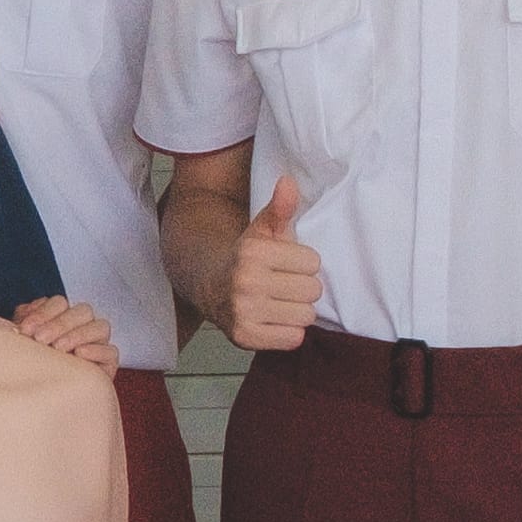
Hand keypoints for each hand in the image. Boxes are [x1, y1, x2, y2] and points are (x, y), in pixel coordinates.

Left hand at [8, 295, 119, 375]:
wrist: (45, 397)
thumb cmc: (34, 365)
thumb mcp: (24, 342)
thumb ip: (25, 322)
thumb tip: (27, 312)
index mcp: (62, 316)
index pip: (59, 303)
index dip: (43, 313)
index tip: (25, 329)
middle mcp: (83, 326)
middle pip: (82, 311)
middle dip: (59, 324)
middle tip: (40, 339)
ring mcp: (98, 343)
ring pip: (100, 327)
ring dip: (78, 334)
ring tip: (58, 348)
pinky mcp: (108, 363)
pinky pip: (111, 352)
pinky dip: (97, 350)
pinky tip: (79, 354)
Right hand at [224, 176, 322, 353]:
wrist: (208, 286)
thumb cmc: (245, 258)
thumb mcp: (262, 230)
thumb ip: (280, 208)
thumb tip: (288, 182)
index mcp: (253, 253)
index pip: (313, 263)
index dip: (303, 264)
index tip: (286, 265)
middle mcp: (246, 282)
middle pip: (312, 290)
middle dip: (302, 288)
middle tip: (283, 286)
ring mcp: (244, 312)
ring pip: (306, 316)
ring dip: (297, 311)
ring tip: (279, 303)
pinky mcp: (245, 337)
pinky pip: (293, 339)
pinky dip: (288, 332)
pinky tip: (274, 320)